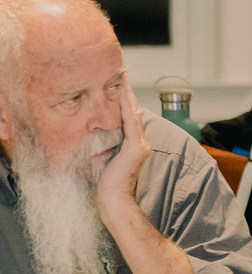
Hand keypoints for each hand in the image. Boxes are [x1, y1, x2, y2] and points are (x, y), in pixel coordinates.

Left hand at [94, 83, 150, 220]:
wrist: (112, 200)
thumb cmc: (104, 185)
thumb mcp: (103, 160)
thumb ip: (103, 147)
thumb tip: (89, 135)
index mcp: (133, 146)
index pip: (128, 118)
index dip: (123, 101)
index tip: (116, 85)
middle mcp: (140, 143)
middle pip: (132, 112)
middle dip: (126, 93)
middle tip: (121, 74)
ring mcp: (140, 145)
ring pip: (133, 113)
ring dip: (127, 94)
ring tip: (122, 78)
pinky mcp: (135, 148)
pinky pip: (130, 122)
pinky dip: (126, 106)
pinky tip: (121, 93)